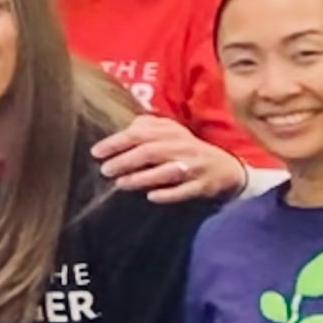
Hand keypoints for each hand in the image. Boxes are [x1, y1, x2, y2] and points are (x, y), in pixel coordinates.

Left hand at [92, 115, 247, 203]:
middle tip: (105, 170)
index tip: (96, 152)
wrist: (226, 168)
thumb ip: (149, 127)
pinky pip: (185, 191)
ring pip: (167, 172)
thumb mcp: (172, 133)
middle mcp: (184, 148)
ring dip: (142, 178)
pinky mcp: (203, 186)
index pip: (141, 133)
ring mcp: (195, 167)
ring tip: (121, 184)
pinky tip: (151, 196)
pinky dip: (167, 194)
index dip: (117, 142)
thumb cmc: (188, 150)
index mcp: (173, 133)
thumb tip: (127, 127)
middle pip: (151, 151)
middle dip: (125, 161)